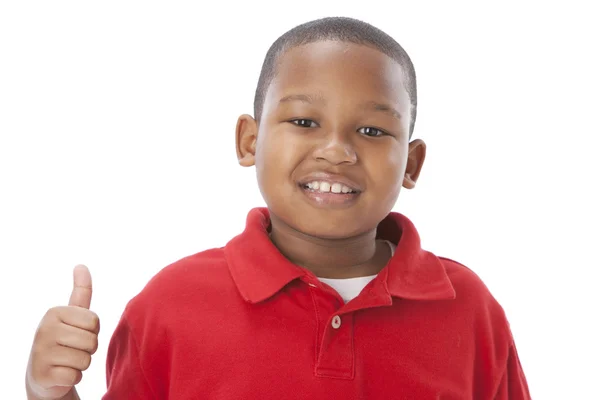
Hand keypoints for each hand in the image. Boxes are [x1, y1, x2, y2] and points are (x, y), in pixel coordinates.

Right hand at [26, 265, 99, 399]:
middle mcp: (44, 329)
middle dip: (88, 349)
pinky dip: (73, 378)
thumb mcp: (73, 315)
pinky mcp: (42, 375)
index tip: (77, 333)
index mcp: (54, 312)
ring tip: (67, 361)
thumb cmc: (65, 340)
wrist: (44, 375)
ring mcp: (40, 352)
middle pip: (92, 341)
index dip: (92, 332)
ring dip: (81, 364)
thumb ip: (81, 291)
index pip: (94, 322)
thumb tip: (81, 264)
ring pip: (85, 359)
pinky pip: (75, 376)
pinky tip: (61, 374)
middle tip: (72, 350)